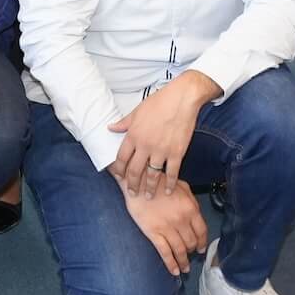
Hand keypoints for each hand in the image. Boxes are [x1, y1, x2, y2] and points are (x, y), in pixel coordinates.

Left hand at [107, 71, 212, 197]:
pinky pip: (172, 173)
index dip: (119, 170)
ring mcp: (161, 151)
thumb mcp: (137, 111)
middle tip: (133, 192)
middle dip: (132, 184)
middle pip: (135, 170)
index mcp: (134, 135)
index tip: (120, 177)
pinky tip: (169, 190)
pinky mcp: (177, 153)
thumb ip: (124, 123)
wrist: (182, 99)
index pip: (122, 158)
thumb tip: (111, 127)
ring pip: (152, 175)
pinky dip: (170, 183)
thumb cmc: (160, 102)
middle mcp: (145, 145)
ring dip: (149, 188)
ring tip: (149, 196)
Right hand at [121, 180, 208, 276]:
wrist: (138, 181)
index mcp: (190, 208)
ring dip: (184, 262)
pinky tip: (174, 271)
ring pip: (180, 250)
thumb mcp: (181, 185)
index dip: (203, 242)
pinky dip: (171, 264)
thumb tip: (196, 212)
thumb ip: (191, 199)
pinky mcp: (154, 233)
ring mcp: (167, 228)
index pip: (202, 231)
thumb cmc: (158, 181)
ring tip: (185, 268)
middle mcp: (181, 220)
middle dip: (192, 251)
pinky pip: (165, 253)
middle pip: (191, 242)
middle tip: (191, 255)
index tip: (201, 248)